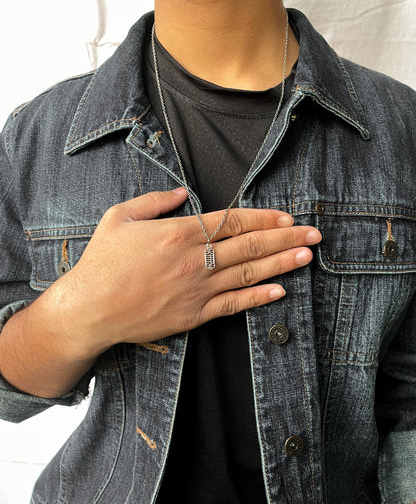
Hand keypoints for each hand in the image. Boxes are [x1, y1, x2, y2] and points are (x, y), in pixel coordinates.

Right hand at [51, 188, 320, 358]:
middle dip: (285, 239)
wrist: (90, 309)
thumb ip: (154, 201)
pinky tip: (280, 291)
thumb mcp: (120, 217)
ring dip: (281, 264)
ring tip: (307, 257)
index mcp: (178, 233)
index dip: (264, 218)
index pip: (232, 221)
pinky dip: (259, 298)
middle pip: (250, 245)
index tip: (287, 217)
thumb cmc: (102, 262)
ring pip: (249, 273)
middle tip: (313, 234)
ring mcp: (197, 289)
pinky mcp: (194, 315)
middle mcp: (194, 260)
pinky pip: (234, 305)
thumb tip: (179, 193)